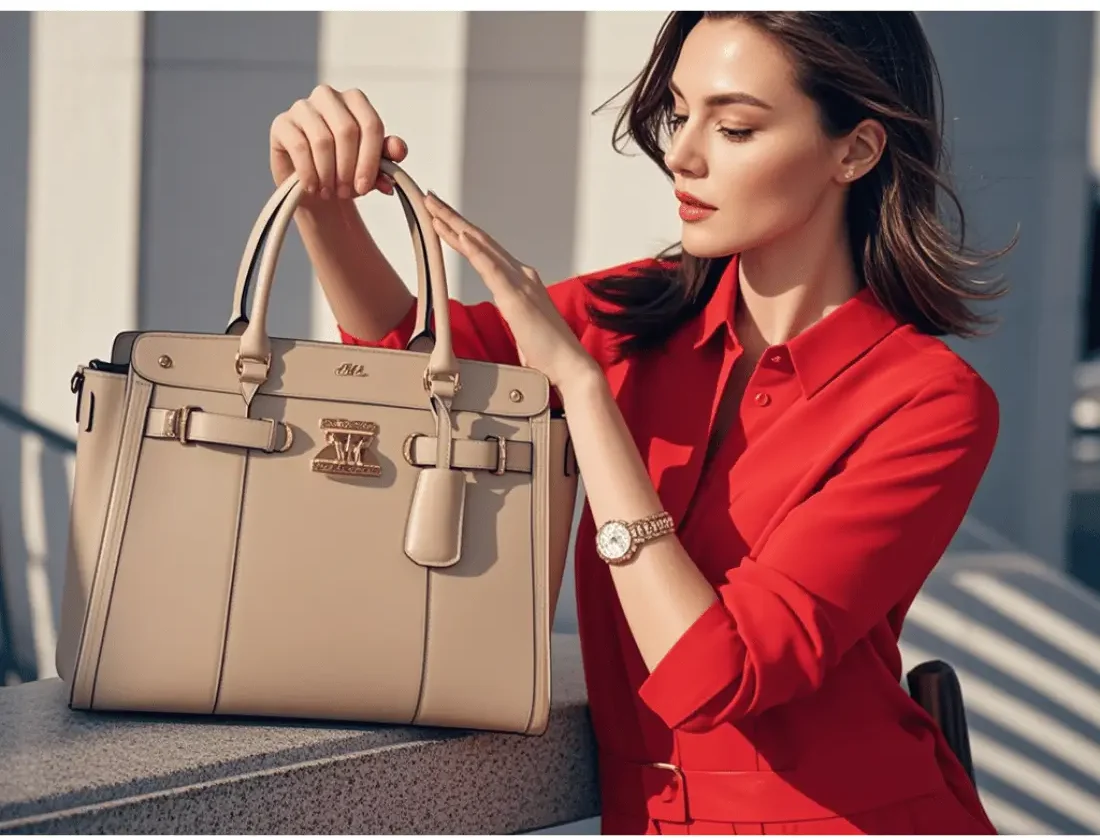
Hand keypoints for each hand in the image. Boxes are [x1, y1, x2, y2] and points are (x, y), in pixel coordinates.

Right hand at [269, 85, 406, 201]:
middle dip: (349, 167)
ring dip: (329, 173)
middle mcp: (328, 96)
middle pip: (347, 130)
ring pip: (322, 140)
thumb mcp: (372, 167)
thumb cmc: (346, 172)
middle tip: (347, 192)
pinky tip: (313, 188)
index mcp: (355, 100)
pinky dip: (309, 173)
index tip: (366, 186)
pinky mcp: (282, 124)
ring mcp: (302, 107)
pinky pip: (299, 147)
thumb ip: (388, 157)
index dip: (370, 159)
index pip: (370, 124)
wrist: (315, 188)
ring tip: (330, 192)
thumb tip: (399, 150)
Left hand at [424, 193, 598, 390]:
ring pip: (482, 247)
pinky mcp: (517, 298)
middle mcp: (522, 274)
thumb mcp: (523, 325)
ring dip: (456, 226)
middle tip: (430, 199)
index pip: (485, 250)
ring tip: (435, 210)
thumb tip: (508, 313)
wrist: (569, 365)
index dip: (462, 232)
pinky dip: (475, 251)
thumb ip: (514, 312)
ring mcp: (520, 283)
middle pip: (481, 240)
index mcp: (522, 280)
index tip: (442, 218)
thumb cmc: (548, 352)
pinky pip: (492, 269)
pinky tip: (461, 236)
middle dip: (453, 218)